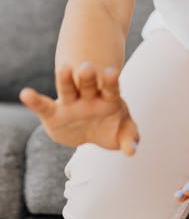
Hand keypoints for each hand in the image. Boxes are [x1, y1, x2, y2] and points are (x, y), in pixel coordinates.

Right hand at [18, 61, 139, 155]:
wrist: (91, 129)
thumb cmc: (111, 126)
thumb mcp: (123, 132)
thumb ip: (129, 138)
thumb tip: (132, 151)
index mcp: (108, 98)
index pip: (111, 88)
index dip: (111, 81)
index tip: (112, 72)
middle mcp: (89, 96)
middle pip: (88, 84)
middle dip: (87, 76)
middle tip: (87, 67)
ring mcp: (71, 103)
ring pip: (68, 89)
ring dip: (65, 79)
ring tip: (63, 68)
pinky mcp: (54, 114)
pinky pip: (43, 106)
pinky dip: (34, 101)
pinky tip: (25, 94)